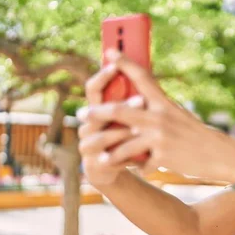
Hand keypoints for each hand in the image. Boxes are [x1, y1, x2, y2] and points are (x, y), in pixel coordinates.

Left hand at [77, 49, 234, 182]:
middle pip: (119, 111)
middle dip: (97, 113)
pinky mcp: (163, 157)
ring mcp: (160, 137)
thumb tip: (136, 109)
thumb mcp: (180, 117)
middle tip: (82, 114)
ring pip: (123, 143)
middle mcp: (160, 117)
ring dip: (109, 152)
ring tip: (99, 156)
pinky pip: (141, 164)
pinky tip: (139, 172)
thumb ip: (158, 112)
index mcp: (165, 103)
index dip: (124, 62)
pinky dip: (139, 169)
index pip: (142, 77)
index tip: (109, 51)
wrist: (221, 155)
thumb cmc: (199, 136)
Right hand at [77, 63, 142, 187]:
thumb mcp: (129, 119)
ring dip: (121, 132)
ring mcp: (88, 145)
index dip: (102, 76)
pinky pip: (109, 159)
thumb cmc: (124, 138)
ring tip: (139, 130)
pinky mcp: (94, 165)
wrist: (115, 169)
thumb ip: (132, 101)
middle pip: (99, 112)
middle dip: (122, 106)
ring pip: (103, 136)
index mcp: (96, 110)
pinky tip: (139, 157)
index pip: (93, 89)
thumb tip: (146, 72)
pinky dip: (125, 157)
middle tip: (141, 99)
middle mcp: (87, 125)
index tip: (116, 65)